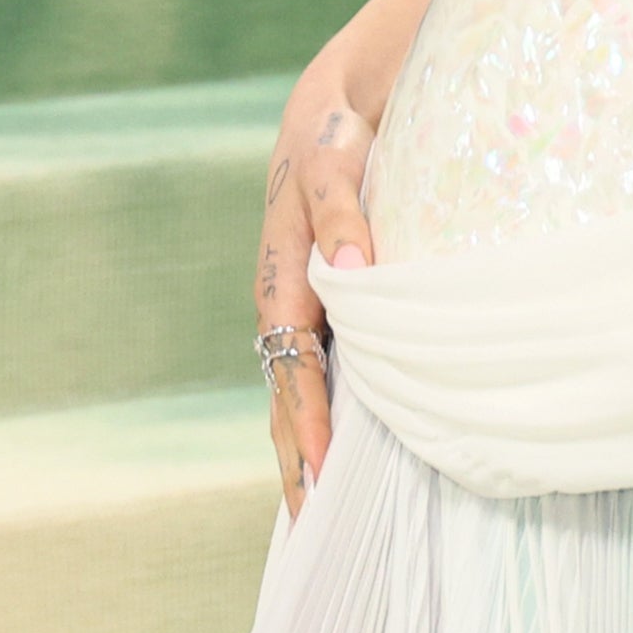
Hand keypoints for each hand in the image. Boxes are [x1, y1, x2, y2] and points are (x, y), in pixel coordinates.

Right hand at [256, 38, 379, 507]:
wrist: (336, 106)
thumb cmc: (339, 134)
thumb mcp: (337, 163)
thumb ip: (342, 211)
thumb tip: (349, 270)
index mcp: (283, 278)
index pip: (293, 367)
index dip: (306, 421)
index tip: (322, 474)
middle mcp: (288, 301)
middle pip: (287, 393)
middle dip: (297, 458)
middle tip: (312, 527)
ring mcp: (304, 304)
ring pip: (302, 387)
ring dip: (308, 443)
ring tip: (323, 508)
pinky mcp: (326, 300)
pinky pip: (323, 364)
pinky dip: (329, 408)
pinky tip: (347, 445)